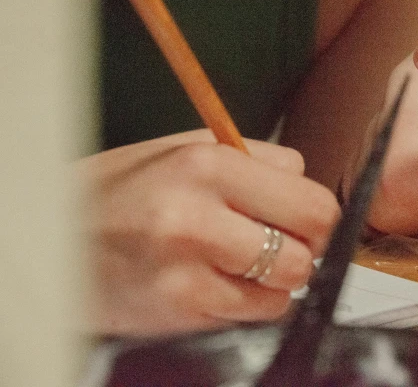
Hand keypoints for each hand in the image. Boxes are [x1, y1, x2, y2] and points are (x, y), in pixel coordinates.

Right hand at [80, 129, 339, 335]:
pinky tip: (215, 284)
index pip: (312, 202)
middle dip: (302, 250)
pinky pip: (251, 316)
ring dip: (274, 281)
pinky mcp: (177, 311)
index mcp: (207, 164)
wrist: (53, 236)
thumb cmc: (124, 188)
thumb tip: (308, 183)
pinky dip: (247, 304)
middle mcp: (197, 217)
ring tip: (239, 264)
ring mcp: (186, 271)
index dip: (317, 217)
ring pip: (284, 289)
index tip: (304, 221)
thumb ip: (255, 159)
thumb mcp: (184, 147)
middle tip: (277, 244)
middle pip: (306, 250)